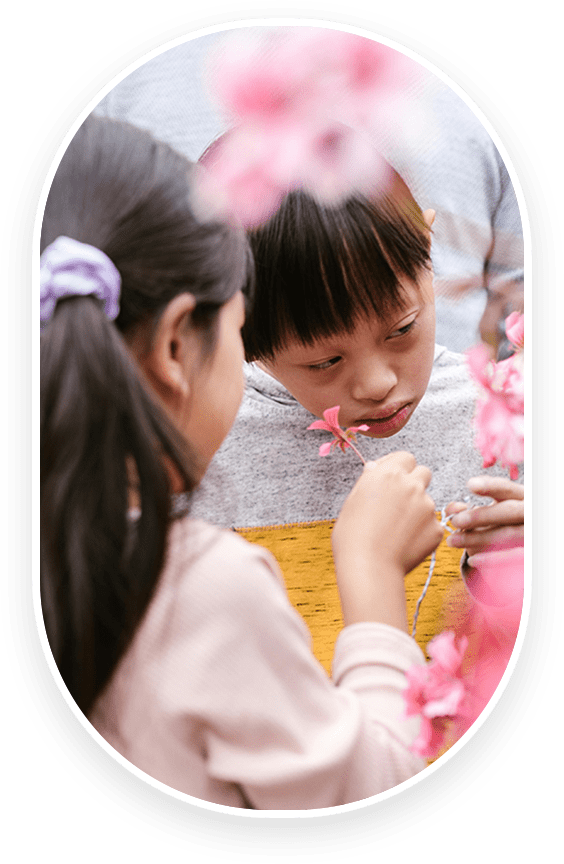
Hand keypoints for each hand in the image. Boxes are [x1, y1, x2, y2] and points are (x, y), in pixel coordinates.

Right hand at [332, 452, 443, 629]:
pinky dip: (422, 532)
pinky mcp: (436, 528)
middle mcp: (411, 485)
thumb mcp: (353, 500)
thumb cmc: (352, 535)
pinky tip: (404, 543)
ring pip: (427, 501)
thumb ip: (369, 480)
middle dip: (415, 483)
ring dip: (417, 510)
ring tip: (396, 531)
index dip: (400, 468)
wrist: (367, 567)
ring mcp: (427, 506)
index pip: (406, 457)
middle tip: (401, 501)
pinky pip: (431, 525)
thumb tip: (376, 468)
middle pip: (423, 473)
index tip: (394, 479)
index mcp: (388, 474)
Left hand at [446, 476, 523, 564]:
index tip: (470, 485)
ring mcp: (530, 533)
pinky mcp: (529, 553)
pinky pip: (513, 556)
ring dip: (478, 538)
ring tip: (453, 541)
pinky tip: (472, 560)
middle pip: (509, 511)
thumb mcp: (486, 514)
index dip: (490, 486)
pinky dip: (492, 559)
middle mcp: (529, 513)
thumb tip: (451, 509)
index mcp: (520, 497)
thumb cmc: (499, 525)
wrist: (518, 546)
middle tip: (456, 521)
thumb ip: (468, 509)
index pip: (507, 489)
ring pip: (508, 534)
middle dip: (481, 515)